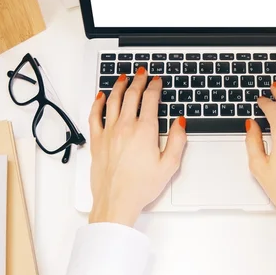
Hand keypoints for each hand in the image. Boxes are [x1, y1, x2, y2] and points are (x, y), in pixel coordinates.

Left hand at [88, 68, 186, 226]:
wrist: (116, 201)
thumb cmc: (141, 187)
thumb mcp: (170, 165)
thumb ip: (178, 140)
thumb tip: (180, 122)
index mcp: (144, 131)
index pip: (150, 100)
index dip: (155, 87)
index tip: (157, 81)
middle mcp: (125, 127)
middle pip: (131, 95)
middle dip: (138, 81)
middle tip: (142, 73)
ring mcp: (108, 132)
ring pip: (113, 101)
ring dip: (119, 86)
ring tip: (124, 78)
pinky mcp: (97, 141)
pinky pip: (95, 115)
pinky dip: (98, 103)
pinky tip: (100, 97)